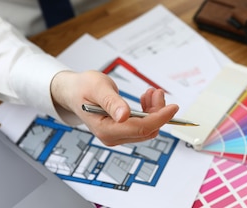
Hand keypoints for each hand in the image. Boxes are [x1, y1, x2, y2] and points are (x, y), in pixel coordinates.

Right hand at [50, 70, 178, 145]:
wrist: (74, 91)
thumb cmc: (83, 88)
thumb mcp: (97, 88)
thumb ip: (111, 102)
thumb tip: (124, 116)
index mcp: (105, 129)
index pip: (140, 128)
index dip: (160, 118)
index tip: (173, 107)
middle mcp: (112, 136)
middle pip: (147, 130)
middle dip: (158, 111)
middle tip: (156, 92)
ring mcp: (117, 135)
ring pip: (147, 128)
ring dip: (154, 111)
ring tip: (151, 93)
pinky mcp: (121, 131)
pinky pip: (142, 125)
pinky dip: (149, 112)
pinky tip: (146, 100)